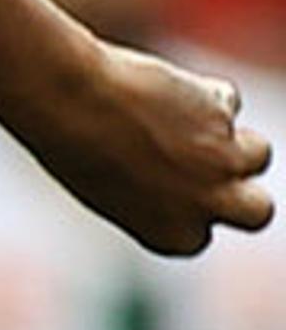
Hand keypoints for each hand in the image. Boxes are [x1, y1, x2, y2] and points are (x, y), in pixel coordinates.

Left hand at [16, 41, 276, 256]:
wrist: (71, 102)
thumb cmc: (77, 147)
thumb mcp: (115, 188)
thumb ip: (159, 193)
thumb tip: (190, 170)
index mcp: (171, 237)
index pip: (201, 234)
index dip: (189, 207)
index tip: (165, 188)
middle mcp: (204, 207)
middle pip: (258, 212)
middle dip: (240, 190)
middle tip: (206, 166)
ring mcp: (221, 162)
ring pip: (258, 154)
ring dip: (230, 138)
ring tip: (179, 123)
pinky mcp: (225, 115)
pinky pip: (227, 102)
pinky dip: (206, 94)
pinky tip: (164, 92)